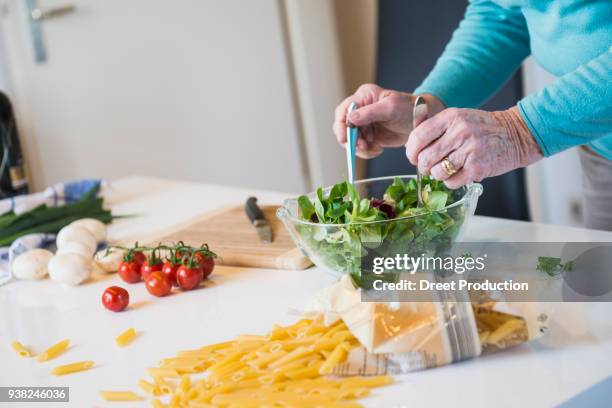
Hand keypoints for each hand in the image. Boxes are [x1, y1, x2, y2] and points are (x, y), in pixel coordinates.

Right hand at [333, 84, 443, 158]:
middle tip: (363, 147)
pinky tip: (378, 150)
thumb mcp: (390, 108)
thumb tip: (350, 119)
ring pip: (351, 140)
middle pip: (344, 127)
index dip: (341, 125)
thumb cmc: (410, 109)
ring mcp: (364, 124)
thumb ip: (369, 113)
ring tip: (374, 149)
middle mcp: (361, 110)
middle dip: (352, 140)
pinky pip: (360, 147)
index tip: (345, 138)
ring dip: (360, 148)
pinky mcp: (369, 136)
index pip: (343, 110)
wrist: (422, 122)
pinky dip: (366, 152)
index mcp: (364, 97)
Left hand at [405, 106, 542, 188]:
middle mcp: (460, 132)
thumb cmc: (481, 128)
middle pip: (425, 158)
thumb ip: (433, 126)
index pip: (418, 136)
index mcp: (450, 117)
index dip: (411, 151)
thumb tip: (409, 144)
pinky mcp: (478, 168)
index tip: (413, 156)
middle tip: (428, 166)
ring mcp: (470, 150)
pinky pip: (451, 182)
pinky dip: (451, 181)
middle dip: (423, 166)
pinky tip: (458, 173)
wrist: (515, 134)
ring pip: (437, 172)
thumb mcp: (457, 118)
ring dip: (438, 174)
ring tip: (446, 168)